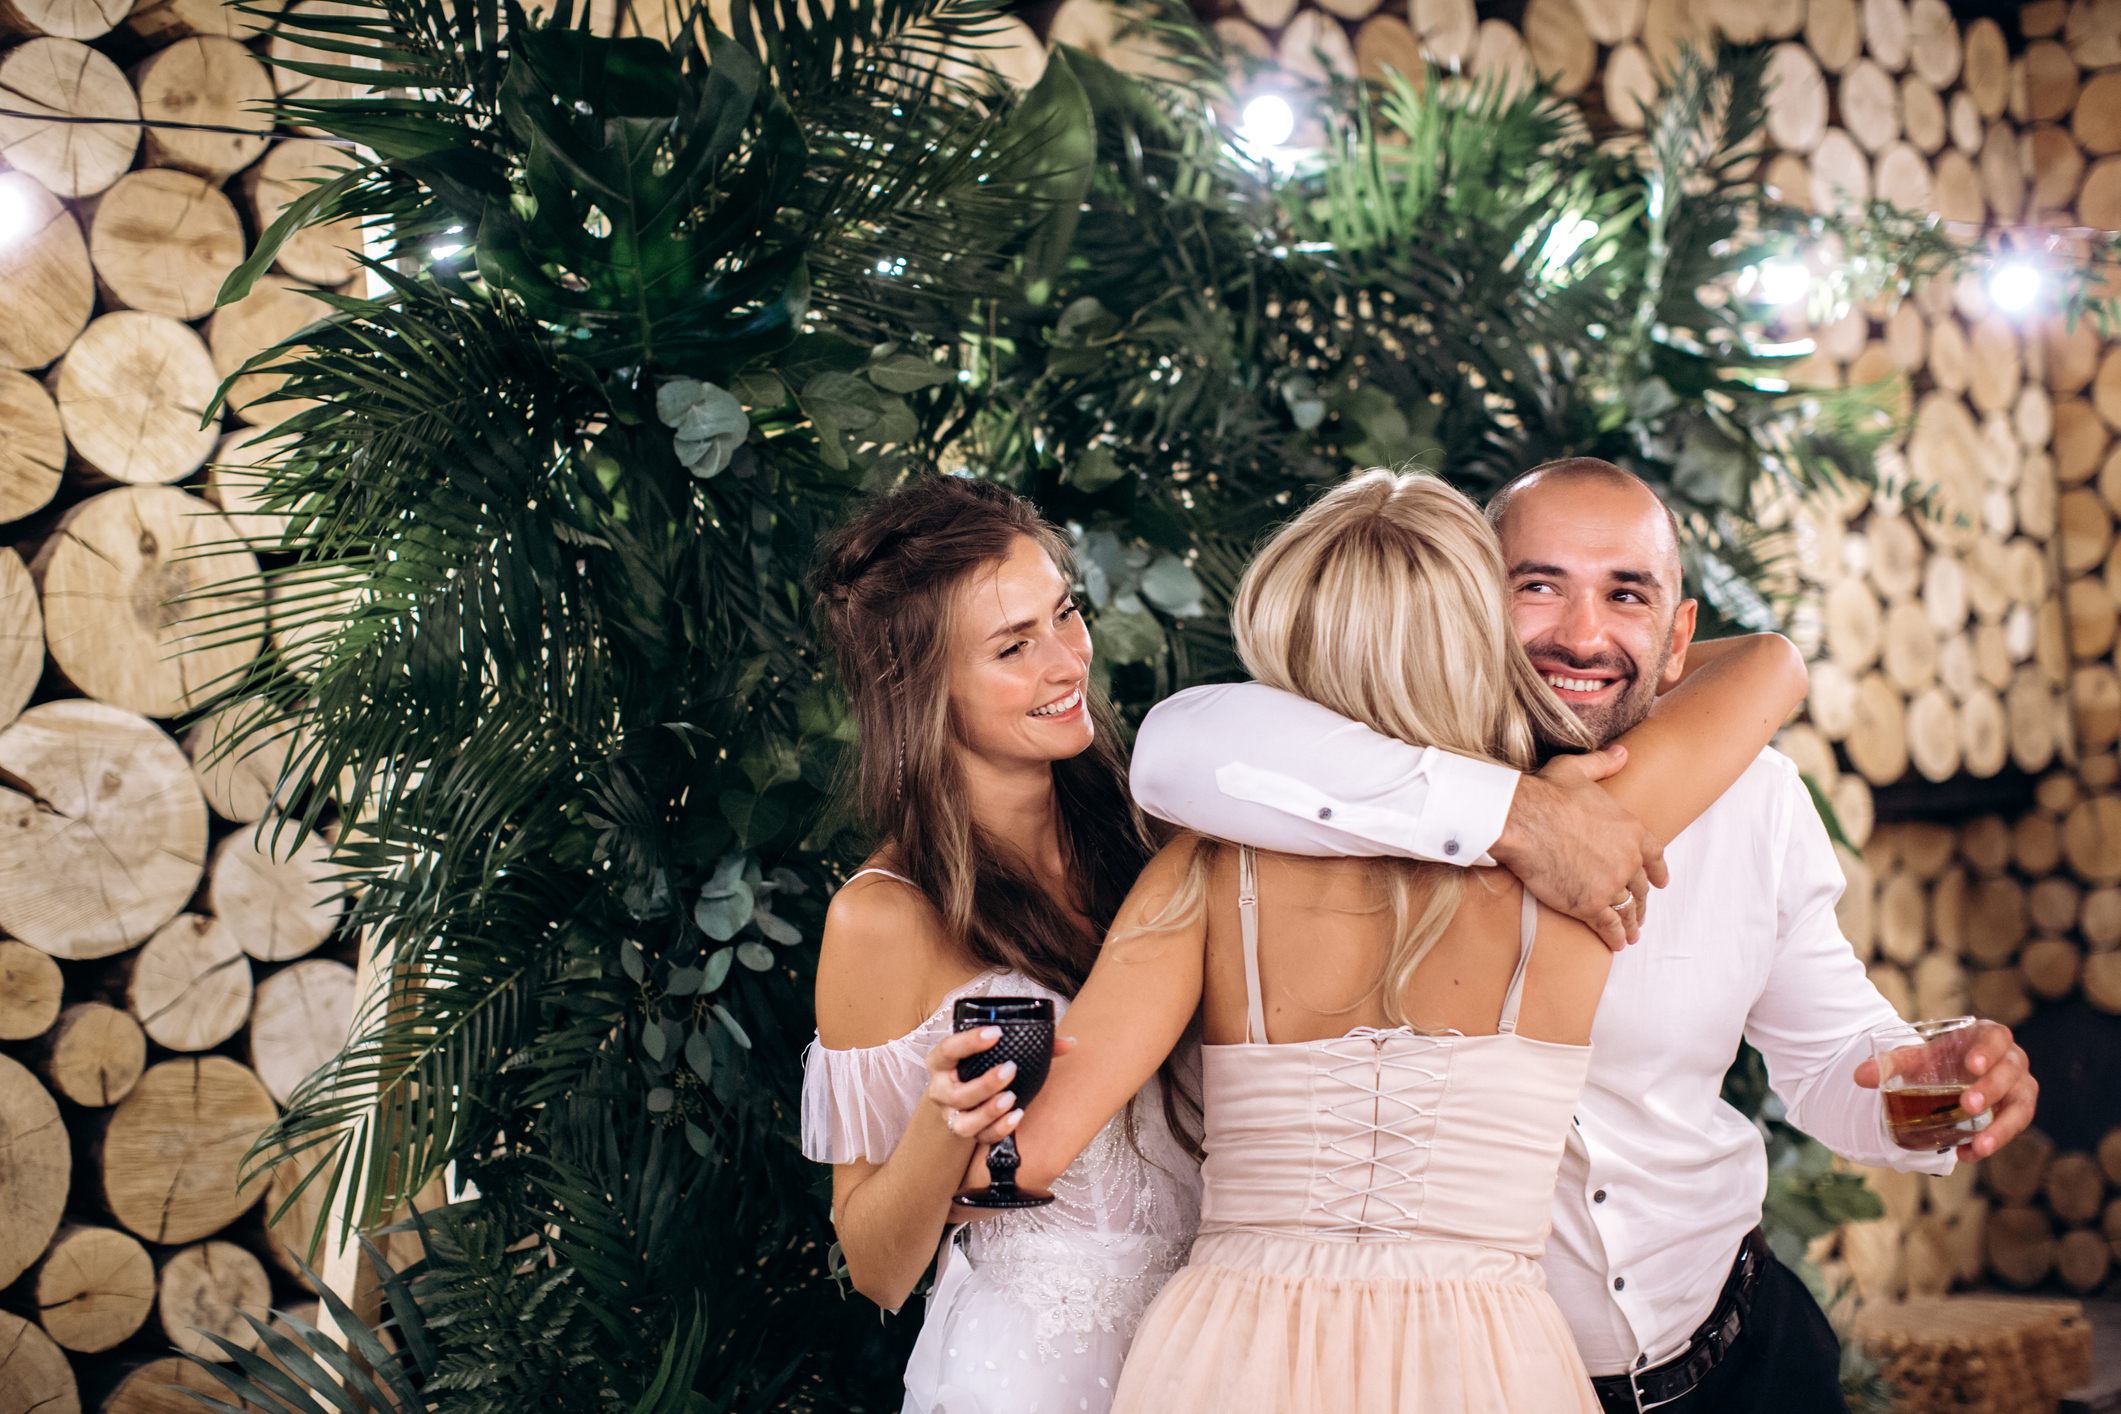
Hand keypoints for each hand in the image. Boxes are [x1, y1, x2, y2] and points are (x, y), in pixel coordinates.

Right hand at [925, 1030, 1075, 1139]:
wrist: (963, 1096)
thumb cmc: (978, 1066)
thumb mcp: (991, 1051)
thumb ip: (1029, 1044)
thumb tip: (1068, 1043)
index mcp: (942, 1062)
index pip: (949, 1049)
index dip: (969, 1041)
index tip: (996, 1033)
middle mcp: (941, 1090)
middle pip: (957, 1093)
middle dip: (985, 1083)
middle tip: (1010, 1069)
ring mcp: (951, 1115)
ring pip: (965, 1122)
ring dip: (989, 1111)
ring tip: (1012, 1098)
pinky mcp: (964, 1132)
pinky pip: (981, 1137)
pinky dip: (999, 1129)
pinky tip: (1017, 1117)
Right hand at [1490, 746, 1668, 951]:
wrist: (1524, 821)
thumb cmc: (1547, 794)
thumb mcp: (1577, 769)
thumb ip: (1604, 763)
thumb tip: (1622, 752)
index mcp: (1630, 829)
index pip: (1654, 854)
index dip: (1658, 870)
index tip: (1661, 882)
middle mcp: (1627, 859)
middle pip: (1640, 887)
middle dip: (1640, 901)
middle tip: (1639, 912)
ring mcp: (1611, 884)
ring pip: (1627, 909)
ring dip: (1631, 922)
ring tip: (1631, 934)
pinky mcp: (1591, 905)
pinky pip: (1609, 925)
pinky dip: (1615, 937)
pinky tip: (1617, 945)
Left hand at [1853, 1021, 2036, 1161]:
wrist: (1951, 1075)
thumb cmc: (1939, 1060)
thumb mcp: (1917, 1059)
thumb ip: (1891, 1064)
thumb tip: (1860, 1077)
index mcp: (1989, 1037)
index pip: (1997, 1038)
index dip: (1988, 1051)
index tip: (1972, 1065)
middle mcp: (2011, 1060)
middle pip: (2010, 1073)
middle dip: (1991, 1090)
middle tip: (1967, 1105)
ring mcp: (2019, 1087)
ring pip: (2021, 1106)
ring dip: (2002, 1127)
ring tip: (1979, 1144)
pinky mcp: (2017, 1111)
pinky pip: (2012, 1128)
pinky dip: (1992, 1142)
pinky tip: (1967, 1153)